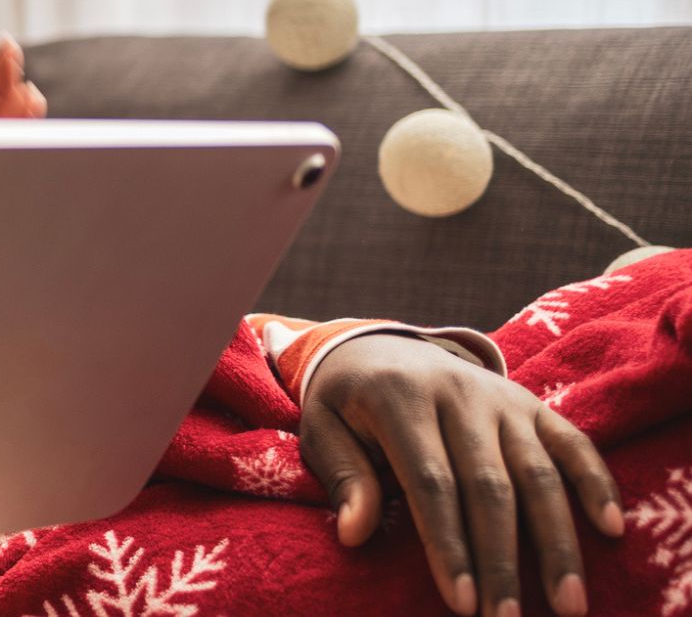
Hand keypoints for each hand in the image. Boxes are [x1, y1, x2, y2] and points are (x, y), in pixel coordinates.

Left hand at [301, 334, 621, 616]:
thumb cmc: (347, 402)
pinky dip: (596, 483)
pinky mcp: (533, 404)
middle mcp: (458, 395)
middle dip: (501, 560)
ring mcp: (502, 398)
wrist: (379, 345)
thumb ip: (342, 476)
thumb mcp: (323, 428)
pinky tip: (611, 530)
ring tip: (568, 602)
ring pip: (538, 474)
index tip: (461, 602)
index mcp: (400, 399)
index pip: (430, 482)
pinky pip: (573, 443)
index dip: (448, 545)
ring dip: (556, 542)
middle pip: (490, 487)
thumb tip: (354, 533)